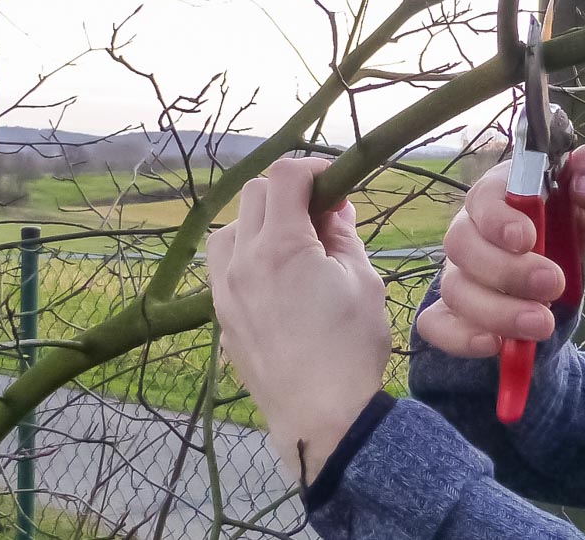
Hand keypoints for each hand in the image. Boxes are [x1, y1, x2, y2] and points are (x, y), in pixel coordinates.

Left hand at [206, 156, 391, 482]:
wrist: (322, 415)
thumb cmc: (350, 347)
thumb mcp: (362, 280)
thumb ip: (343, 236)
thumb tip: (335, 210)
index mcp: (281, 245)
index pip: (285, 176)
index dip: (314, 170)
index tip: (336, 186)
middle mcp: (242, 261)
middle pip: (254, 195)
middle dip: (289, 193)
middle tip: (321, 216)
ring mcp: (225, 290)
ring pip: (229, 229)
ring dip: (259, 222)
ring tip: (292, 245)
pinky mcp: (221, 317)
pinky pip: (222, 267)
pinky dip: (245, 255)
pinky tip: (274, 277)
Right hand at [416, 142, 584, 357]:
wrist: (562, 254)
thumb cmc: (571, 213)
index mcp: (497, 193)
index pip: (482, 199)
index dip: (499, 220)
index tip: (529, 238)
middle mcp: (469, 230)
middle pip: (463, 248)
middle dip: (507, 272)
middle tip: (553, 286)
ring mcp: (459, 271)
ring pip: (455, 290)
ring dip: (497, 312)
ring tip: (542, 325)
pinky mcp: (456, 309)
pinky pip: (438, 325)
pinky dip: (459, 338)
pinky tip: (493, 346)